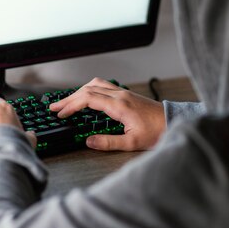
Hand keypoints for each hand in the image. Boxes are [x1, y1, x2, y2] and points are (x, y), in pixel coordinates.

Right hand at [49, 77, 165, 150]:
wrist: (173, 122)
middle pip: (88, 89)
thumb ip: (108, 142)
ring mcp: (124, 93)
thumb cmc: (157, 132)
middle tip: (55, 107)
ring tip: (67, 102)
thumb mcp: (131, 143)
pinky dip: (90, 90)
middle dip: (69, 98)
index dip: (71, 105)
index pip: (88, 98)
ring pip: (96, 84)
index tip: (61, 113)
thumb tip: (89, 141)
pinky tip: (86, 98)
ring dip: (79, 92)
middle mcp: (120, 95)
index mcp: (119, 105)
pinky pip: (103, 86)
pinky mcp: (127, 94)